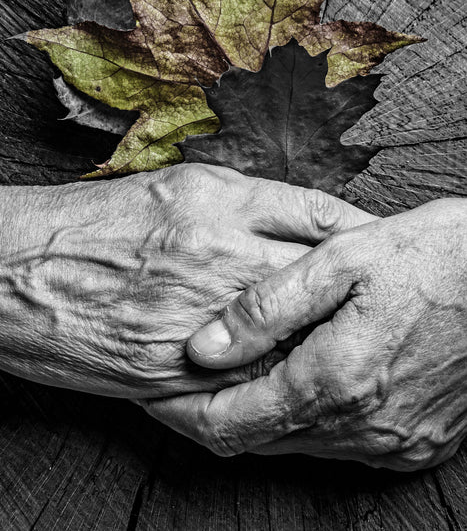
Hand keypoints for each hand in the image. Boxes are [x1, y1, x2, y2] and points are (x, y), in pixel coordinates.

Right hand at [0, 163, 372, 397]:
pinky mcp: (179, 371)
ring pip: (294, 334)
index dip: (358, 228)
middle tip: (375, 294)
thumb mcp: (176, 188)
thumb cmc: (94, 222)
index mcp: (219, 203)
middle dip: (355, 287)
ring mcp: (203, 316)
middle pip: (320, 276)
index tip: (374, 239)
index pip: (318, 213)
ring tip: (339, 337)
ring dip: (322, 336)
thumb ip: (244, 202)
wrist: (20, 270)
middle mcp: (220, 256)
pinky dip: (276, 374)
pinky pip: (250, 379)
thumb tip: (296, 220)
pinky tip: (286, 370)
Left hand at [140, 198, 466, 470]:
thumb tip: (202, 347)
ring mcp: (394, 440)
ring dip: (259, 415)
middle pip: (258, 440)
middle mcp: (363, 426)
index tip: (154, 391)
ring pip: (296, 444)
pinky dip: (307, 420)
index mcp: (335, 380)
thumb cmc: (429, 257)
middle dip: (214, 413)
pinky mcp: (417, 440)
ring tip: (235, 374)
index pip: (228, 422)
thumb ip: (266, 308)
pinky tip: (302, 380)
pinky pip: (340, 444)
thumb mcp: (341, 260)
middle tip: (187, 379)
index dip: (181, 411)